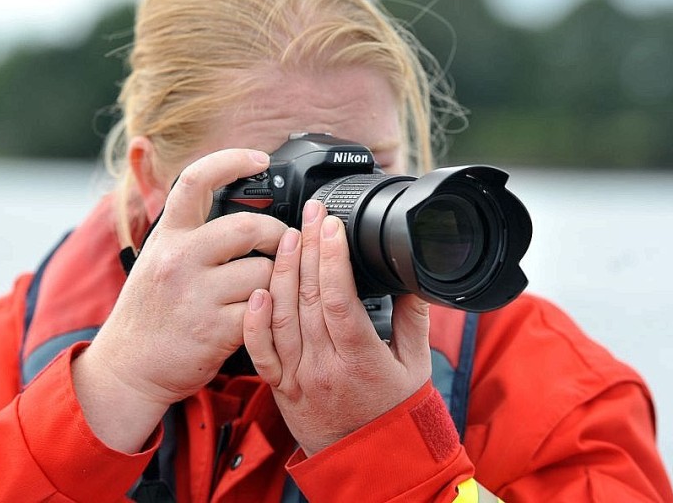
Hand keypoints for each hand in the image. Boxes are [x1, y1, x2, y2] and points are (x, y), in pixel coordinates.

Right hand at [72, 149, 286, 451]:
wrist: (127, 369)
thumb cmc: (150, 312)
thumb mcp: (156, 259)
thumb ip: (189, 231)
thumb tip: (230, 199)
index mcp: (167, 237)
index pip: (195, 181)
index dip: (232, 160)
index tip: (260, 158)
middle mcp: (178, 259)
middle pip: (247, 226)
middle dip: (278, 233)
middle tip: (284, 244)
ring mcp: (195, 295)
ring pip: (264, 270)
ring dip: (277, 278)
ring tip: (269, 286)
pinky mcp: (213, 330)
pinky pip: (263, 308)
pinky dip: (270, 310)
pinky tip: (261, 314)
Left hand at [243, 199, 431, 455]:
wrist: (369, 461)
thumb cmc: (395, 412)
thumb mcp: (416, 364)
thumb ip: (413, 318)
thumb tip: (409, 277)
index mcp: (360, 358)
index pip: (339, 298)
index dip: (333, 257)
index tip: (332, 224)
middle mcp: (324, 366)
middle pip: (308, 298)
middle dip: (308, 248)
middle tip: (309, 213)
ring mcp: (298, 376)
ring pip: (282, 315)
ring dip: (282, 271)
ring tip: (287, 236)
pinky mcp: (280, 385)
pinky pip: (260, 351)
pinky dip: (256, 320)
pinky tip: (258, 289)